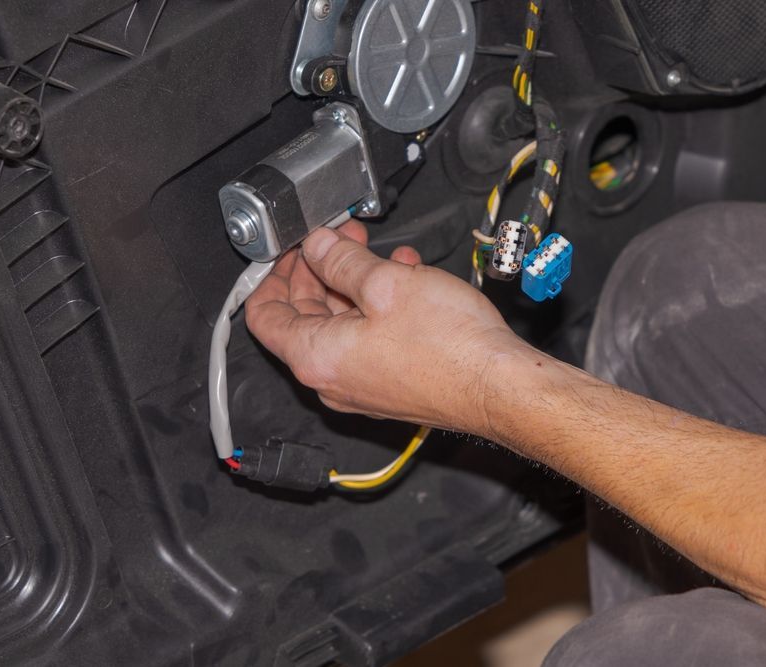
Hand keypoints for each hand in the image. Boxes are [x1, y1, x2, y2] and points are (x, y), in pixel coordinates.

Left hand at [244, 221, 527, 435]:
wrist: (500, 387)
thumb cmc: (450, 348)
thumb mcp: (387, 284)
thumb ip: (342, 261)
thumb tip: (319, 246)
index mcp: (316, 357)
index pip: (264, 317)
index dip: (271, 276)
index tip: (289, 250)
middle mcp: (333, 378)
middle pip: (304, 317)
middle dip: (320, 270)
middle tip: (339, 239)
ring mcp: (362, 384)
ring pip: (341, 324)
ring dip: (354, 283)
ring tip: (379, 253)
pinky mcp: (391, 383)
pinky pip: (369, 339)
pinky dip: (378, 305)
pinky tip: (405, 278)